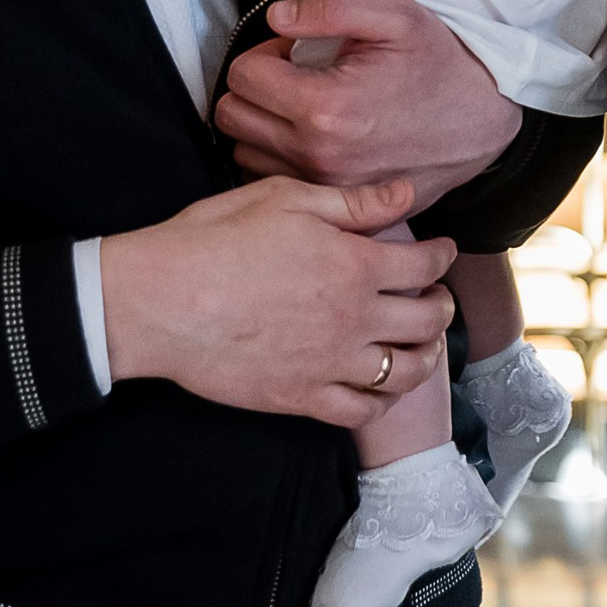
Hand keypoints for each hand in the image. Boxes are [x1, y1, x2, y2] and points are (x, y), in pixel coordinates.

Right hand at [100, 176, 455, 429]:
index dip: (442, 256)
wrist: (162, 300)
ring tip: (424, 345)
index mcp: (354, 264)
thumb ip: (352, 202)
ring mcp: (330, 363)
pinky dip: (381, 402)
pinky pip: (361, 411)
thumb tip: (403, 195)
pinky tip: (381, 388)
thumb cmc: (215, 239)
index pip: (423, 264)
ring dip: (426, 357)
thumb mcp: (285, 199)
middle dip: (442, 306)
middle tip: (440, 298)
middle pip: (426, 320)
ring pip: (405, 372)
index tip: (444, 251)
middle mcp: (354, 318)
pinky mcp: (301, 397)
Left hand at [214, 0, 523, 206]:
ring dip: (262, 125)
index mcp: (325, 106)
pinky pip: (274, 179)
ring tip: (303, 105)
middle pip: (232, 118)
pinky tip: (312, 135)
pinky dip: (278, 156)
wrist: (483, 121)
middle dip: (253, 88)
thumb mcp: (393, 16)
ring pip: (245, 153)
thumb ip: (328, 9)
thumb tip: (276, 17)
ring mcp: (326, 185)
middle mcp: (318, 154)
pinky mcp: (336, 202)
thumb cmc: (439, 64)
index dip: (261, 54)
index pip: (240, 77)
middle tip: (291, 75)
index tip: (291, 52)